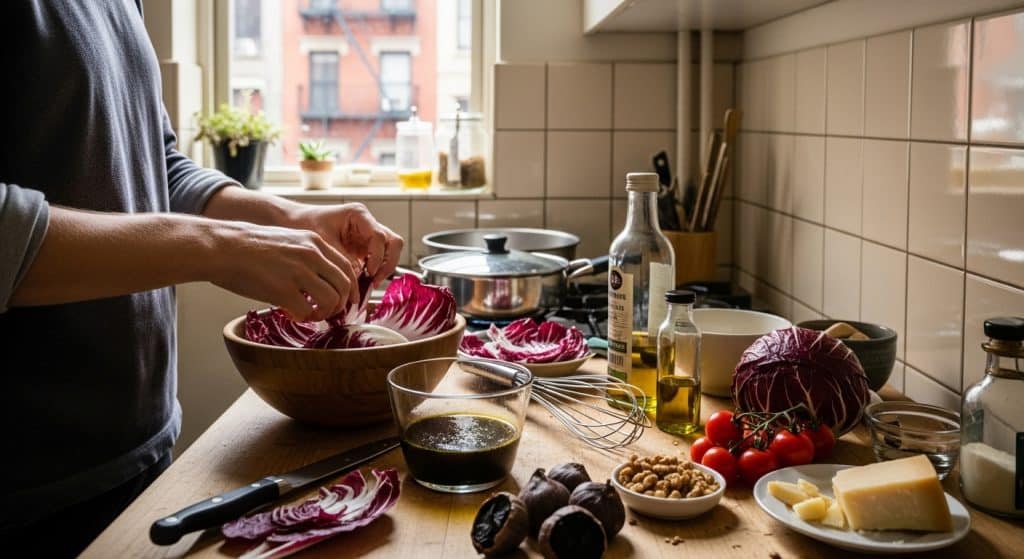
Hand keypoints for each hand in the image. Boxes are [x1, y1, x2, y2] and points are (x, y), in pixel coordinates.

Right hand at [209, 221, 360, 320]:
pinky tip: (293, 314)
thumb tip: (319, 278)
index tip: (344, 299)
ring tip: (311, 315)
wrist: (222, 246)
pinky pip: (306, 311)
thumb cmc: (248, 245)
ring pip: (331, 300)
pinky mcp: (282, 290)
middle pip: (344, 285)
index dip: (349, 288)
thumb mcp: (287, 239)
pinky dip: (304, 317)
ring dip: (324, 313)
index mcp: (313, 241)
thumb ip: (307, 255)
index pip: (347, 267)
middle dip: (340, 303)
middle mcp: (311, 255)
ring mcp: (298, 272)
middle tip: (328, 311)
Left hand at [288, 203, 403, 284]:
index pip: (379, 236)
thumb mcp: (324, 241)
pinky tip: (363, 281)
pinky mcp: (364, 247)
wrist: (295, 222)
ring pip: (391, 251)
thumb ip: (343, 259)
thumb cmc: (306, 223)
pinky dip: (375, 271)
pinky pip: (379, 259)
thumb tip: (356, 278)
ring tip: (370, 282)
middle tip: (375, 279)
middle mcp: (368, 223)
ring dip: (384, 268)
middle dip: (388, 262)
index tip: (368, 272)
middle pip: (394, 242)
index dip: (378, 256)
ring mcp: (368, 235)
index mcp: (359, 215)